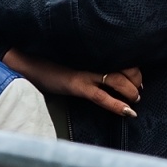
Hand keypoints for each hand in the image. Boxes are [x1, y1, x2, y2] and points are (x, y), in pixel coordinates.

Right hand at [3, 49, 141, 118]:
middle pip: (126, 68)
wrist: (27, 62)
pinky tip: (128, 112)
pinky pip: (101, 96)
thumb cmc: (50, 63)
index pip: (124, 59)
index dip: (135, 70)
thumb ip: (90, 66)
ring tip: (134, 100)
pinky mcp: (76, 84)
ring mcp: (85, 72)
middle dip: (136, 82)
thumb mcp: (74, 63)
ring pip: (118, 80)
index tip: (138, 80)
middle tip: (138, 91)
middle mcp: (93, 61)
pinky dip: (117, 105)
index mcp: (94, 54)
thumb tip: (109, 76)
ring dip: (131, 92)